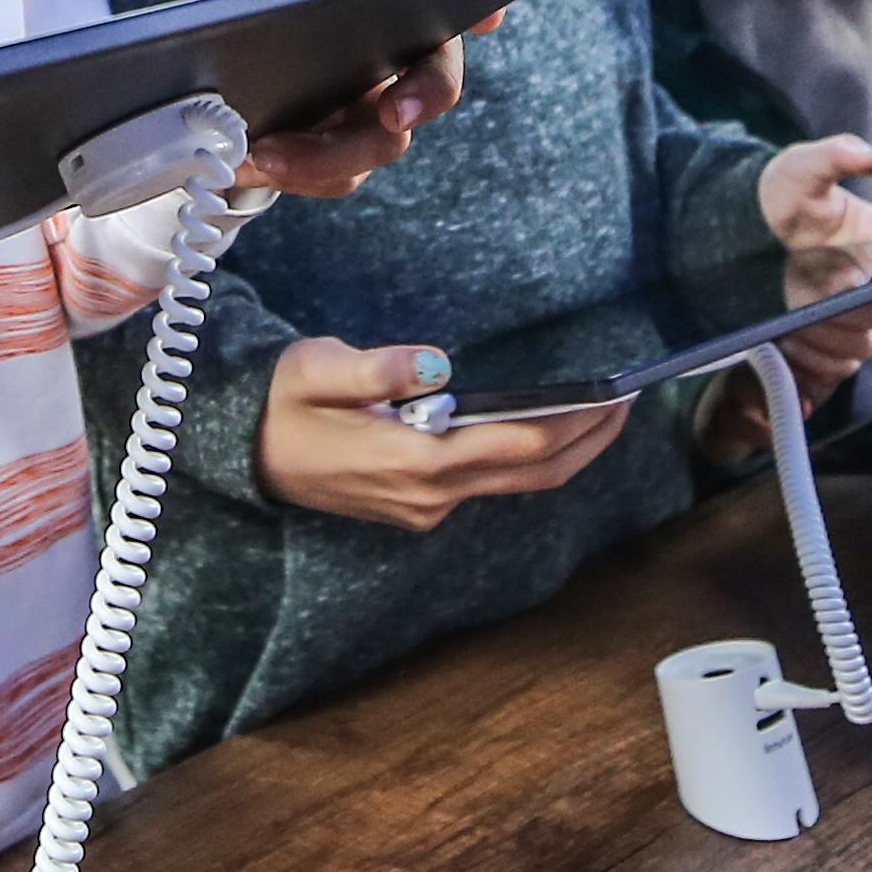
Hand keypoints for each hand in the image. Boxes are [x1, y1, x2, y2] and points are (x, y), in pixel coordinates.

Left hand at [212, 0, 474, 199]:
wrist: (208, 92)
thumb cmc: (245, 24)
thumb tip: (309, 13)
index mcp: (380, 13)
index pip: (441, 10)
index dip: (478, 12)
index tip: (489, 16)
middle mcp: (391, 68)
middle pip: (432, 87)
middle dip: (421, 98)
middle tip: (394, 114)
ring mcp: (370, 121)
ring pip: (382, 145)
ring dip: (323, 153)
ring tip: (263, 151)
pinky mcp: (341, 164)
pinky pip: (340, 178)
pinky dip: (295, 173)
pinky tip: (251, 162)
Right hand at [256, 338, 630, 530]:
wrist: (242, 454)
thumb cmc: (279, 403)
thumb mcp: (315, 369)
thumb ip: (377, 368)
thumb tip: (436, 365)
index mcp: (413, 460)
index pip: (519, 447)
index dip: (576, 423)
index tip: (615, 394)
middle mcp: (430, 495)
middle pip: (534, 474)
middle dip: (588, 439)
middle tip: (629, 400)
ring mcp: (426, 507)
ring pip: (517, 483)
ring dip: (563, 451)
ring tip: (601, 409)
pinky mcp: (420, 505)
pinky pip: (491, 484)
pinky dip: (529, 457)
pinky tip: (543, 425)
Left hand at [758, 136, 871, 403]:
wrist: (737, 230)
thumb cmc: (779, 195)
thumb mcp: (802, 167)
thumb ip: (837, 155)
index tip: (849, 287)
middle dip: (840, 320)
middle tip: (804, 310)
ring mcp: (850, 319)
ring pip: (856, 352)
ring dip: (823, 347)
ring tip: (787, 331)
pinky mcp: (826, 345)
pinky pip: (834, 373)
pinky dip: (813, 372)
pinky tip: (785, 355)